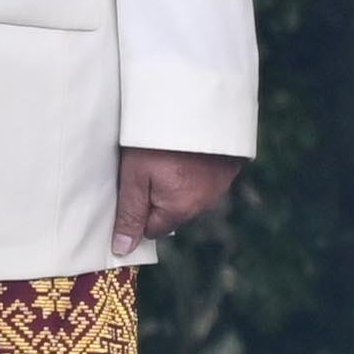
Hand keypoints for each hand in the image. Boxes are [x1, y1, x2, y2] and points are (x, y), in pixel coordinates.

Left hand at [113, 146, 244, 256]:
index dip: (137, 211)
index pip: (152, 229)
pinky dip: (195, 169)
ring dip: (177, 182)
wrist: (196, 103)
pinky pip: (206, 178)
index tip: (132, 187)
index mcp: (180, 209)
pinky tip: (185, 150)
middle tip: (147, 166)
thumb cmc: (157, 142)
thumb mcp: (135, 176)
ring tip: (165, 155)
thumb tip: (123, 250)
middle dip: (157, 196)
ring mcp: (220, 185)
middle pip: (172, 213)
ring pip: (190, 195)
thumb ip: (129, 214)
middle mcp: (205, 203)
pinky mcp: (230, 165)